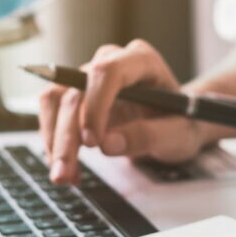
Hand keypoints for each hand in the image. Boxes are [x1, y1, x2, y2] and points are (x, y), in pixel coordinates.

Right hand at [38, 40, 206, 183]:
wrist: (175, 122)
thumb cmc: (181, 122)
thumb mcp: (178, 134)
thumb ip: (148, 136)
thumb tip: (107, 144)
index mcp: (142, 60)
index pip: (107, 72)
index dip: (95, 105)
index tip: (93, 142)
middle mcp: (111, 61)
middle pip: (75, 91)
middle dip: (67, 136)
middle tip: (65, 173)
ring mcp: (90, 77)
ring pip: (55, 101)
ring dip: (54, 140)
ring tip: (65, 176)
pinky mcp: (76, 95)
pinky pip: (53, 114)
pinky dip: (55, 144)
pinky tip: (70, 169)